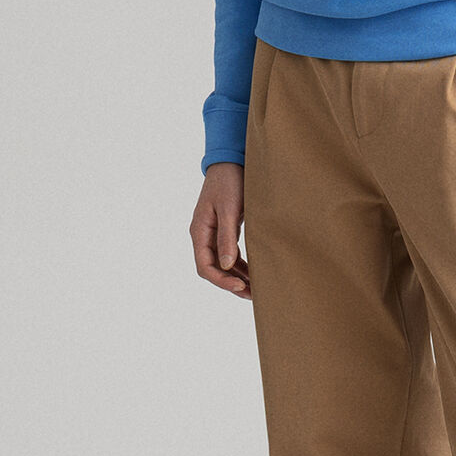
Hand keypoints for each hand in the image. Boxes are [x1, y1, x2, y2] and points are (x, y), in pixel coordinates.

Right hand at [190, 162, 251, 299]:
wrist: (231, 160)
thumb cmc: (229, 182)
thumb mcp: (230, 209)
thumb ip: (227, 237)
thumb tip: (225, 266)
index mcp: (199, 231)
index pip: (205, 267)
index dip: (221, 281)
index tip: (240, 287)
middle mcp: (204, 235)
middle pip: (213, 269)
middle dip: (231, 284)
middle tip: (253, 295)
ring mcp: (213, 233)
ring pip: (222, 264)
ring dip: (237, 277)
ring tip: (256, 288)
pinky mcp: (225, 230)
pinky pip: (229, 254)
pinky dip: (241, 265)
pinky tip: (254, 272)